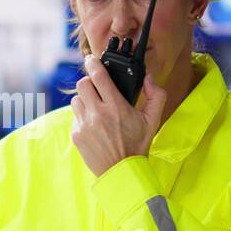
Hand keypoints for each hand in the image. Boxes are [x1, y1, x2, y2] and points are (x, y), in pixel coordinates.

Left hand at [70, 54, 166, 176]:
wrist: (122, 171)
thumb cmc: (137, 145)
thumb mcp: (153, 120)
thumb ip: (156, 95)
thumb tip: (148, 78)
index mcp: (116, 107)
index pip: (98, 76)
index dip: (93, 63)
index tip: (91, 59)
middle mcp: (98, 114)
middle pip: (82, 84)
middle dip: (89, 83)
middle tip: (96, 88)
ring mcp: (84, 125)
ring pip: (76, 99)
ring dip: (84, 100)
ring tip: (96, 108)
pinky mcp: (76, 135)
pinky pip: (75, 117)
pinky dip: (83, 117)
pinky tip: (94, 125)